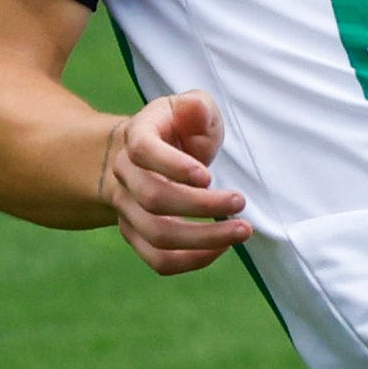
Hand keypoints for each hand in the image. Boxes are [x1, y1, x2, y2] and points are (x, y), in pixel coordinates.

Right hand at [99, 92, 247, 275]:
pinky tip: (222, 247)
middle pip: (152, 198)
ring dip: (203, 239)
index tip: (208, 176)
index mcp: (137, 137)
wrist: (149, 155)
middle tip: (239, 201)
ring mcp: (128, 209)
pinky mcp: (138, 235)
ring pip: (156, 235)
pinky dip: (192, 260)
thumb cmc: (179, 129)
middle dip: (201, 205)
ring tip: (241, 230)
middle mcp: (125, 175)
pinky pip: (159, 260)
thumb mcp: (192, 108)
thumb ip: (196, 108)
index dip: (173, 165)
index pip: (143, 151)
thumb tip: (194, 110)